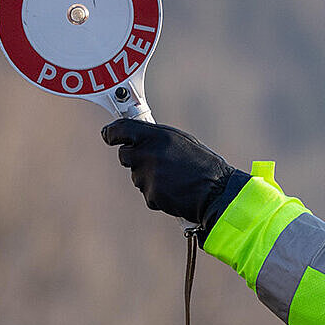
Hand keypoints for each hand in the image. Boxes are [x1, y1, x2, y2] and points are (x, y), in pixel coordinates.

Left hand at [102, 119, 238, 228]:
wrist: (217, 192)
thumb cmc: (203, 165)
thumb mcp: (181, 141)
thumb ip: (157, 138)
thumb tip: (137, 136)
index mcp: (156, 136)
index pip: (120, 130)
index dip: (111, 133)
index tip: (108, 135)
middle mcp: (148, 153)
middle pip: (124, 156)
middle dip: (134, 159)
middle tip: (153, 162)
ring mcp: (148, 176)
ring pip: (136, 177)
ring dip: (149, 178)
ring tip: (173, 179)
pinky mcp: (152, 195)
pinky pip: (147, 193)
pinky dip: (157, 194)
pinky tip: (174, 191)